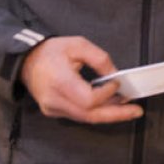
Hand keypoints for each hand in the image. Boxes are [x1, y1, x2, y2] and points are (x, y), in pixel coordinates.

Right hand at [20, 36, 143, 123]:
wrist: (27, 60)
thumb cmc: (51, 51)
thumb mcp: (79, 45)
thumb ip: (100, 59)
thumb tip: (115, 75)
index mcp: (60, 82)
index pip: (88, 100)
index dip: (107, 94)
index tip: (117, 83)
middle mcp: (54, 100)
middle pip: (89, 115)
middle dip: (116, 114)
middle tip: (136, 111)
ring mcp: (52, 108)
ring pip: (85, 118)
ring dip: (108, 114)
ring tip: (128, 109)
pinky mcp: (53, 111)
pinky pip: (79, 115)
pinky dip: (96, 112)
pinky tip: (110, 106)